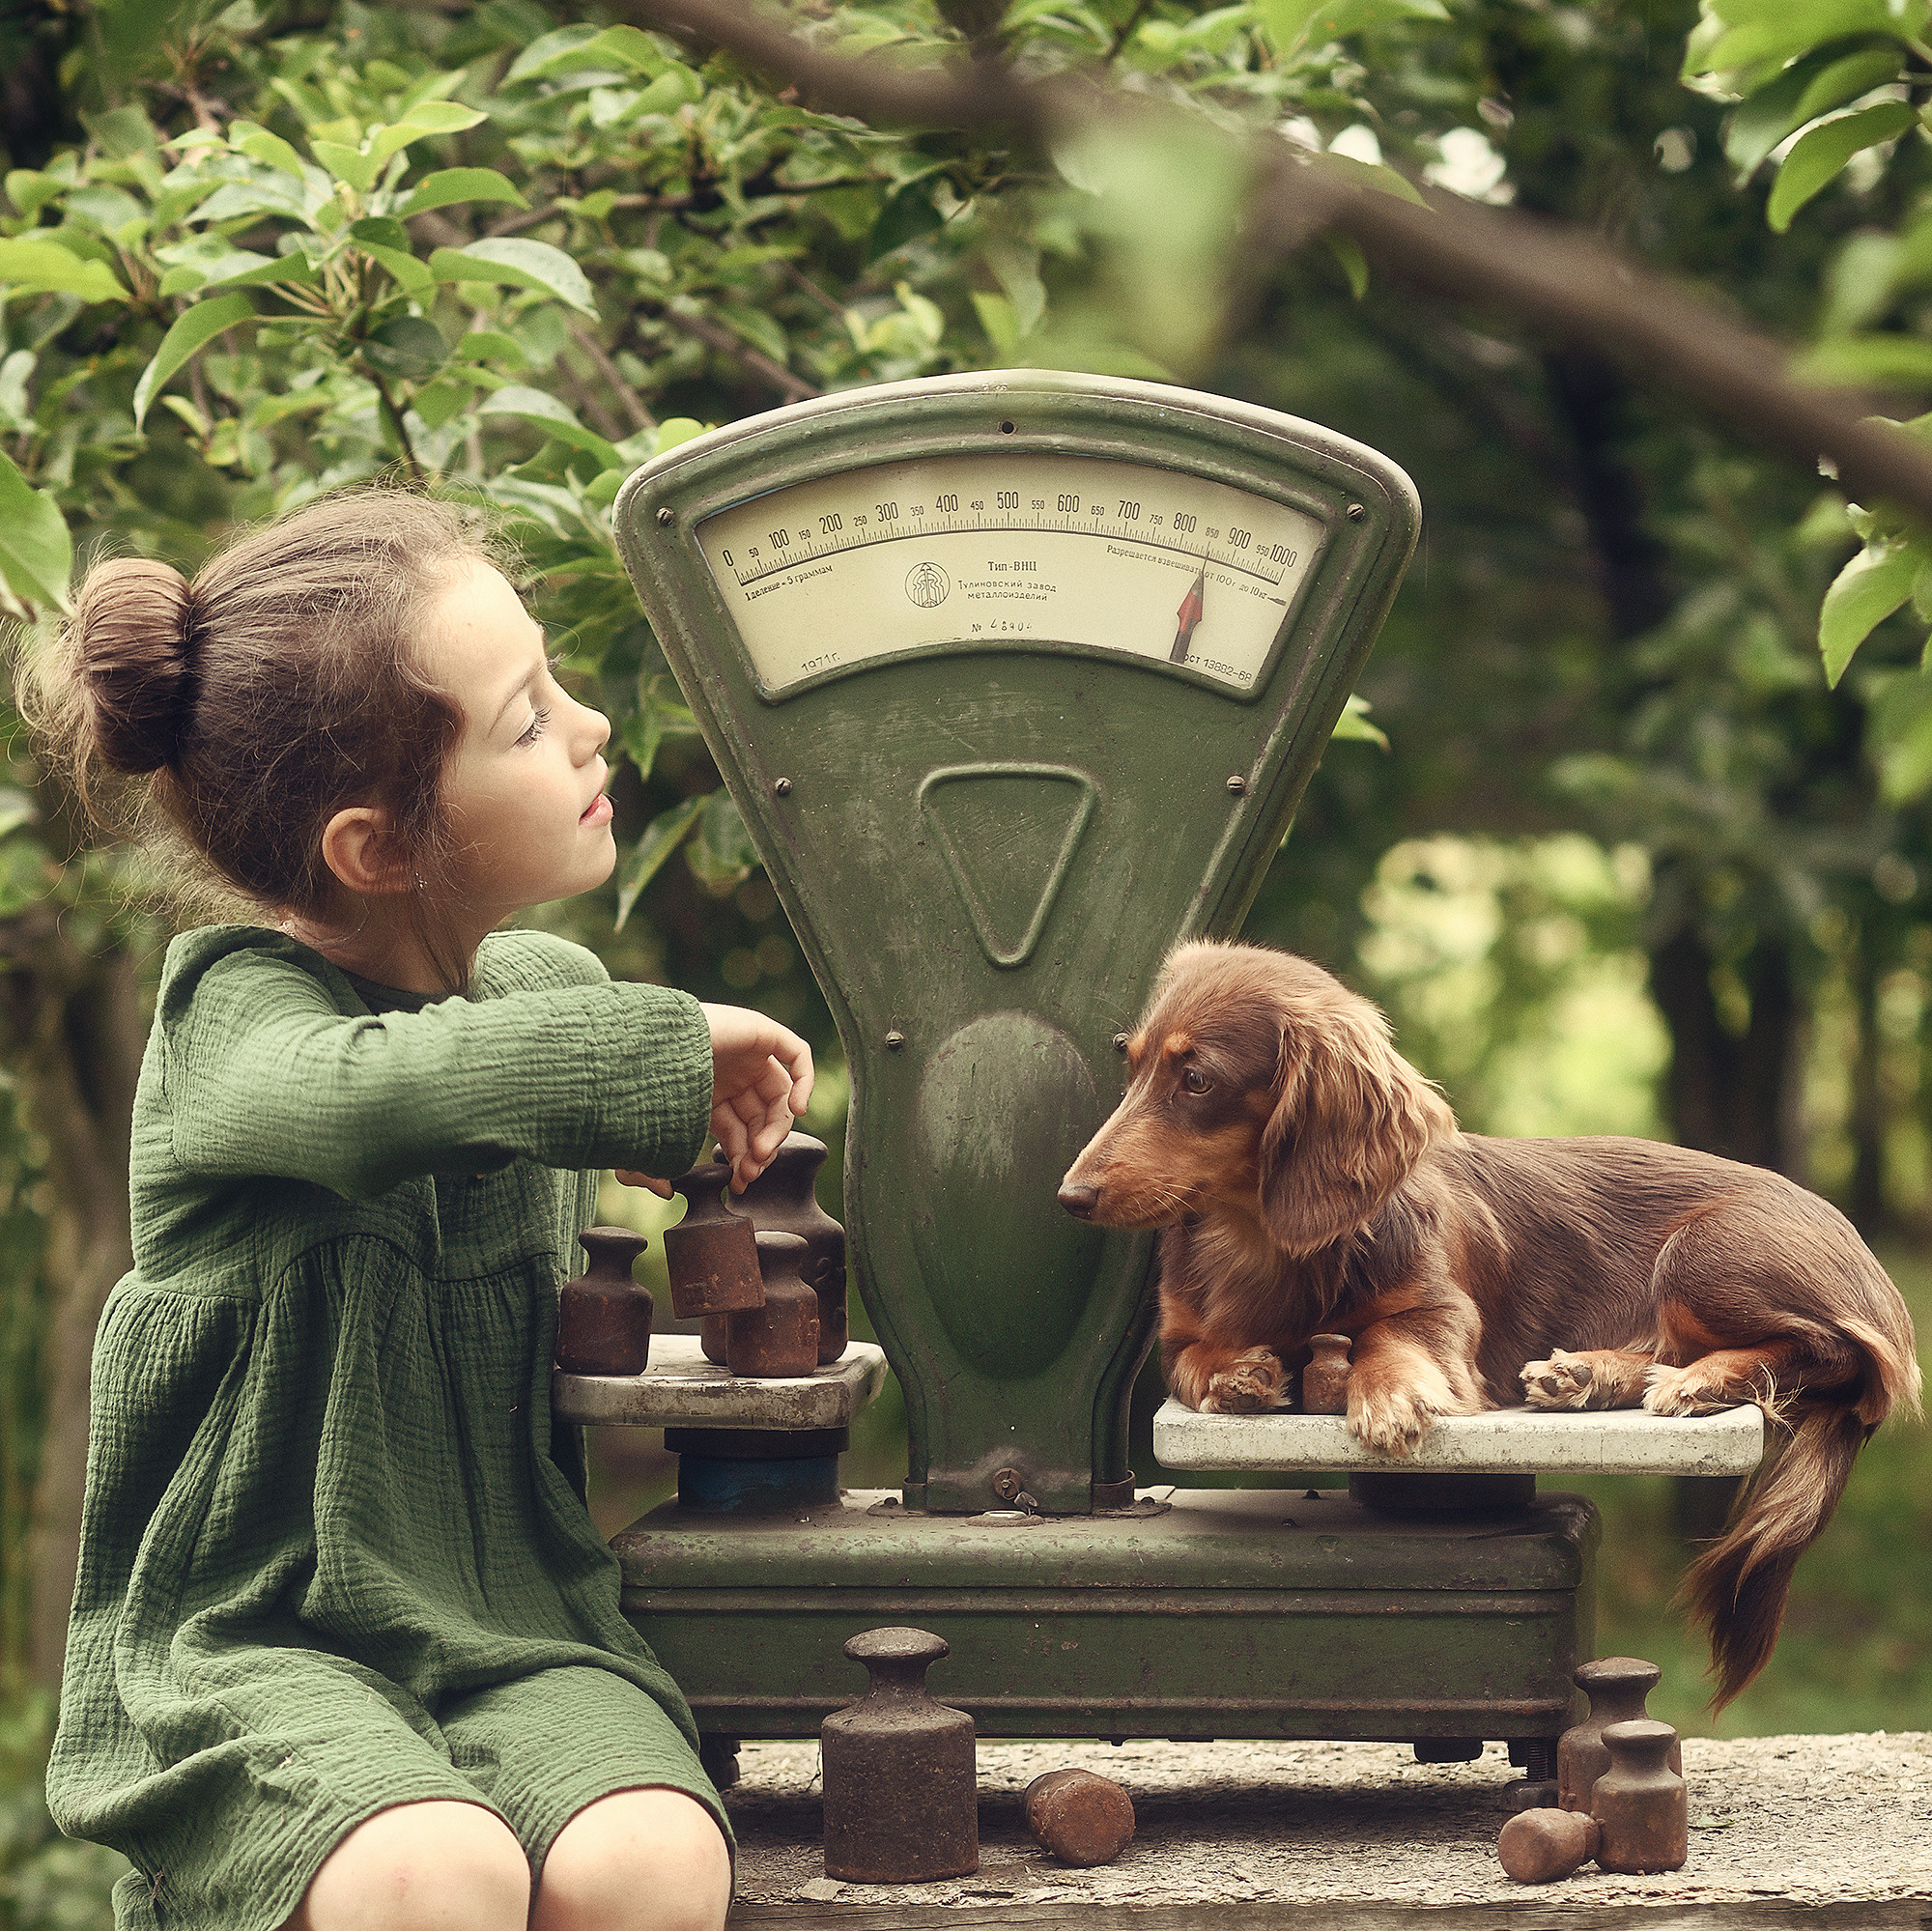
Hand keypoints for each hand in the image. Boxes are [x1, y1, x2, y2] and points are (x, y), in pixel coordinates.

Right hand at [616, 1003, 813, 1196]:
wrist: (636, 1049)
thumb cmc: (631, 1090)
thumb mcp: (640, 1139)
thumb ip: (647, 1170)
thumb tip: (666, 1191)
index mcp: (705, 1094)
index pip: (737, 1129)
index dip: (742, 1158)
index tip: (739, 1184)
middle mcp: (727, 1074)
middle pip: (759, 1117)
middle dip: (759, 1149)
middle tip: (751, 1172)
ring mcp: (745, 1052)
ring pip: (779, 1094)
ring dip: (777, 1128)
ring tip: (762, 1152)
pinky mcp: (759, 1030)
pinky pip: (796, 1055)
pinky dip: (804, 1081)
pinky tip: (795, 1110)